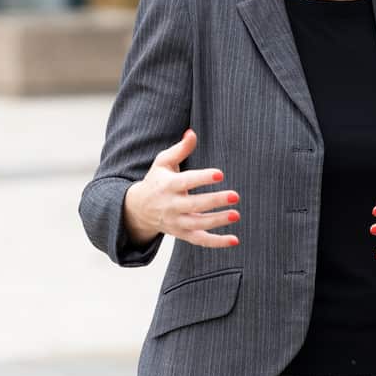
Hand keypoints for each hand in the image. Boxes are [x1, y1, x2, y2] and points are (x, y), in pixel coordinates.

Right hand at [124, 129, 239, 248]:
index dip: (203, 178)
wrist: (138, 209)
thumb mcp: (163, 162)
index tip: (220, 174)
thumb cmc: (157, 180)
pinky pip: (200, 241)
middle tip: (235, 195)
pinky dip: (217, 242)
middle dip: (214, 201)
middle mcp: (171, 206)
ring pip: (198, 225)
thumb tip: (192, 133)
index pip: (186, 182)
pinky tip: (235, 240)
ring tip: (236, 214)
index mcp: (167, 186)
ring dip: (217, 221)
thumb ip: (180, 149)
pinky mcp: (182, 234)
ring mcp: (176, 222)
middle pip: (194, 205)